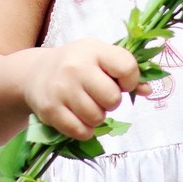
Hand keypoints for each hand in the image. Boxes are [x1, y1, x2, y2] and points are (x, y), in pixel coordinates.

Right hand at [21, 38, 147, 139]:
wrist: (35, 73)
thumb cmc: (76, 64)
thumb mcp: (99, 58)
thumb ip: (125, 71)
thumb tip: (148, 90)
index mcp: (93, 50)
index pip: (127, 67)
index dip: (130, 80)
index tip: (121, 82)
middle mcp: (76, 67)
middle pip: (112, 98)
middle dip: (111, 102)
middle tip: (101, 96)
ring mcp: (61, 89)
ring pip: (97, 117)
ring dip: (97, 116)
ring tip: (88, 105)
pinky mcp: (50, 110)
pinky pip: (80, 131)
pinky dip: (85, 130)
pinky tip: (79, 118)